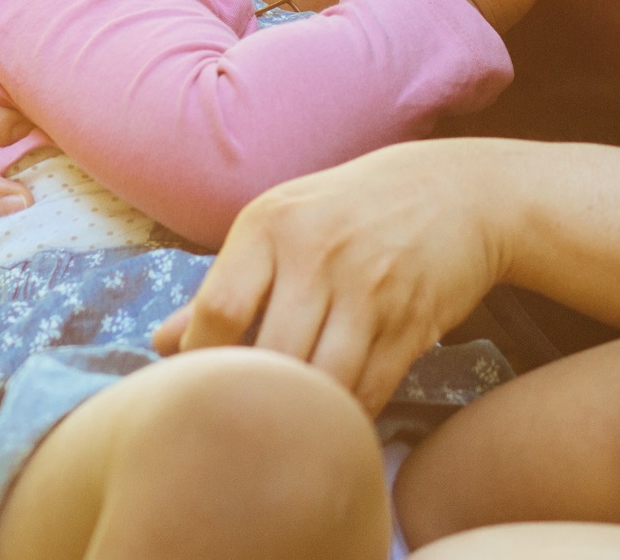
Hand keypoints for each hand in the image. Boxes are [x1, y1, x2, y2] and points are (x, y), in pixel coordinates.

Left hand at [153, 139, 515, 410]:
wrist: (459, 193)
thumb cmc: (349, 212)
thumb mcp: (283, 225)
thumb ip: (224, 285)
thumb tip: (160, 343)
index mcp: (270, 224)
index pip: (219, 309)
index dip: (202, 362)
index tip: (203, 384)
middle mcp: (317, 254)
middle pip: (269, 355)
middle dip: (253, 396)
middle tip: (243, 417)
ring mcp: (369, 289)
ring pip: (322, 382)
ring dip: (303, 414)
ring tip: (285, 426)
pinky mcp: (412, 322)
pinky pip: (370, 391)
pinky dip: (347, 416)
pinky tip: (332, 420)